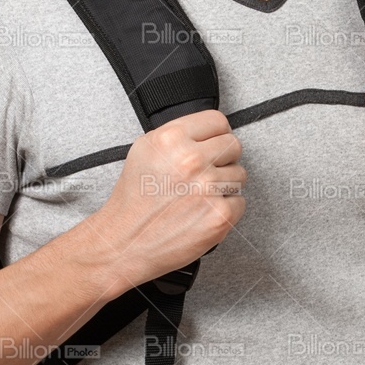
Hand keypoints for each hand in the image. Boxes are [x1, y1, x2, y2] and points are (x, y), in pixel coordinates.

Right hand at [93, 109, 246, 290]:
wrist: (124, 242)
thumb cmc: (134, 201)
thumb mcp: (145, 151)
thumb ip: (178, 136)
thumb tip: (207, 131)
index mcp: (171, 139)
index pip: (218, 121)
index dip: (216, 135)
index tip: (212, 145)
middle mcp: (191, 160)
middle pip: (233, 146)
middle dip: (222, 159)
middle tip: (204, 174)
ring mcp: (208, 188)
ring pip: (239, 175)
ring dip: (224, 185)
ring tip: (198, 196)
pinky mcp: (219, 215)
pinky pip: (240, 201)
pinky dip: (225, 209)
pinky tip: (203, 212)